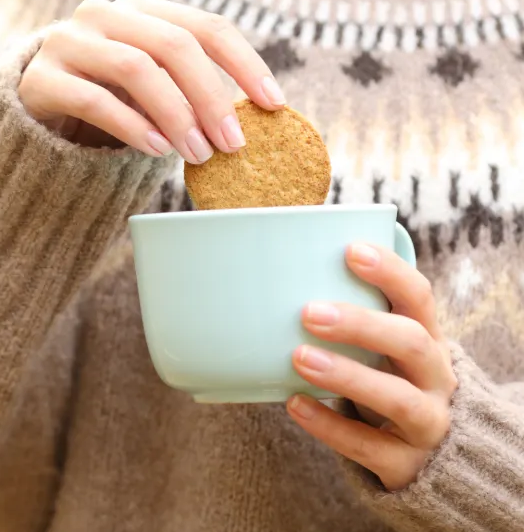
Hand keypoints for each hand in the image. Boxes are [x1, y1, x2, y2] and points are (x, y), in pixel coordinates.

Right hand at [18, 0, 284, 162]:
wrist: (30, 110)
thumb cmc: (107, 100)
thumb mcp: (151, 86)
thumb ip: (189, 88)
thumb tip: (254, 119)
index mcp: (141, 9)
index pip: (206, 26)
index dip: (245, 63)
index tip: (273, 104)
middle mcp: (103, 14)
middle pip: (173, 45)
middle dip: (211, 97)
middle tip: (233, 143)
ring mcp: (67, 42)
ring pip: (135, 68)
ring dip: (176, 114)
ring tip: (197, 154)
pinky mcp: (39, 78)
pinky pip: (93, 99)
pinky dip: (132, 126)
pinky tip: (156, 149)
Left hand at [286, 243, 457, 491]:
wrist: (432, 459)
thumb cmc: (388, 382)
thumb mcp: (383, 350)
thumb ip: (351, 319)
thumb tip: (277, 277)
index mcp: (429, 339)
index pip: (419, 298)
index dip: (390, 272)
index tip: (351, 250)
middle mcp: (437, 378)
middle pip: (412, 344)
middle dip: (362, 325)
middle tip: (309, 311)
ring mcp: (427, 423)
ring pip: (398, 399)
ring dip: (347, 376)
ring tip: (300, 358)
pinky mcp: (405, 464)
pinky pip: (368, 447)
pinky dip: (329, 425)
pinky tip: (294, 403)